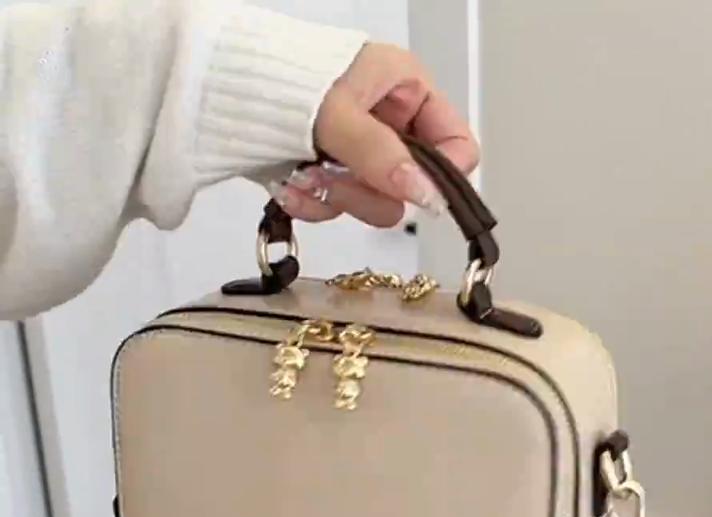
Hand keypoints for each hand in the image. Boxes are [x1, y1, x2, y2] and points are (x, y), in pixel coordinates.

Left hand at [272, 43, 478, 225]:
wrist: (213, 81)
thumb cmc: (279, 74)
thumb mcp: (338, 112)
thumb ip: (383, 155)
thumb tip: (427, 194)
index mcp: (407, 90)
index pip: (457, 146)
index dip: (443, 176)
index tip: (415, 193)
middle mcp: (391, 124)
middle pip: (412, 187)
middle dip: (370, 190)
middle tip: (336, 179)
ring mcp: (361, 153)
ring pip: (374, 203)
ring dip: (336, 197)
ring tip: (302, 174)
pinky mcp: (332, 174)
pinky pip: (339, 207)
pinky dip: (312, 202)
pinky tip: (288, 182)